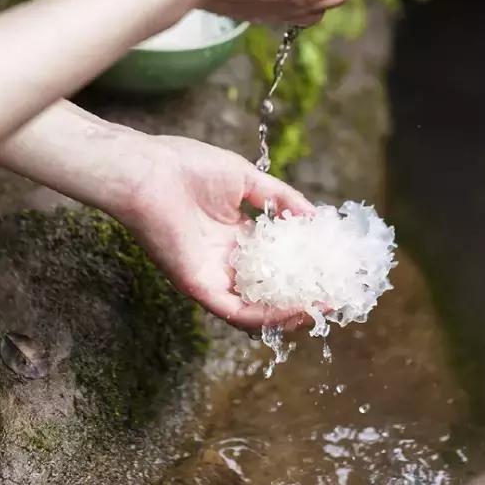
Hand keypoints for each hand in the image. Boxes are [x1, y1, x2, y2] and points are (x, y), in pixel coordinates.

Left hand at [108, 133, 315, 330]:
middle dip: (303, 297)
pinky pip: (237, 313)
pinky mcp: (199, 287)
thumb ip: (280, 198)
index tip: (332, 265)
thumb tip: (315, 216)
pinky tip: (296, 309)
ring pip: (255, 311)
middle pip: (268, 290)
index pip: (274, 260)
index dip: (303, 265)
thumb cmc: (188, 167)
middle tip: (336, 295)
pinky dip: (268, 317)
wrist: (147, 171)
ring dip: (291, 315)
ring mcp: (212, 277)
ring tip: (324, 308)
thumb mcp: (246, 179)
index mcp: (233, 235)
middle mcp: (224, 261)